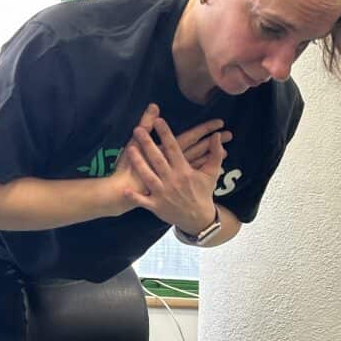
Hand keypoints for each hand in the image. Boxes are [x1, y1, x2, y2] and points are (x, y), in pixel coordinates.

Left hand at [113, 112, 227, 231]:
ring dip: (138, 163)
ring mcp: (163, 194)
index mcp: (184, 171)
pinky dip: (134, 196)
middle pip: (157, 159)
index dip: (166, 134)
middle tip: (138, 129)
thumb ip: (215, 154)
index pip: (174, 149)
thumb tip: (217, 136)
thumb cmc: (203, 193)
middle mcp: (172, 180)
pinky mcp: (156, 206)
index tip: (158, 120)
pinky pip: (143, 201)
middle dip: (147, 144)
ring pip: (148, 176)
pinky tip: (124, 189)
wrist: (198, 219)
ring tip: (129, 149)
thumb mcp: (212, 173)